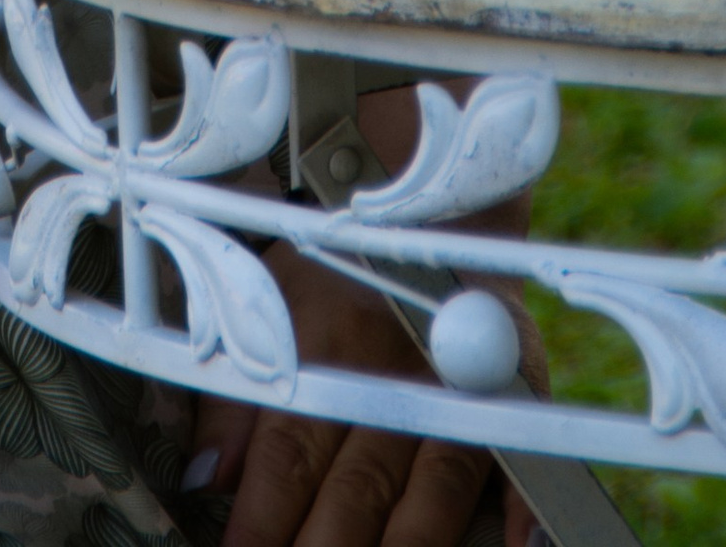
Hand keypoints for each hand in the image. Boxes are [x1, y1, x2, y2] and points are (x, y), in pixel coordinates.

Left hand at [189, 241, 543, 546]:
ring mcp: (460, 390)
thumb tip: (205, 481)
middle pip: (358, 492)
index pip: (288, 461)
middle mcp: (395, 377)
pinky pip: (520, 463)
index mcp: (327, 352)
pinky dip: (519, 512)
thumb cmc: (335, 268)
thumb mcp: (265, 304)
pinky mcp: (515, 394)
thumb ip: (234, 399)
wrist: (430, 210)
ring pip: (432, 495)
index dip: (261, 528)